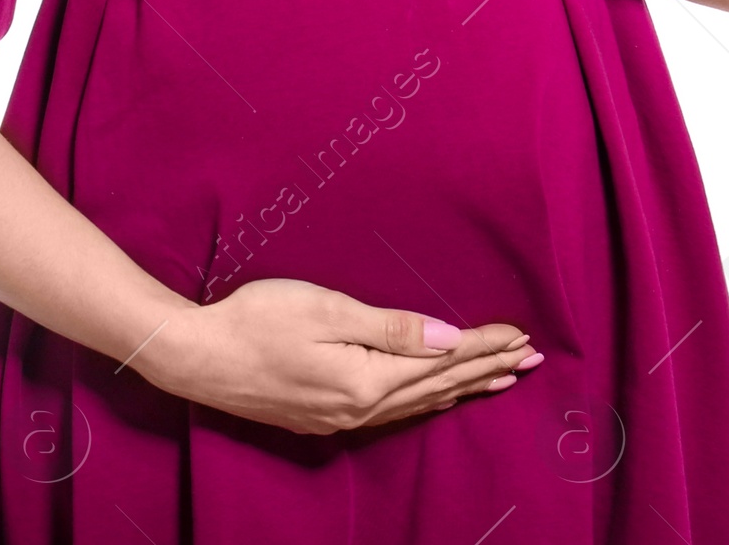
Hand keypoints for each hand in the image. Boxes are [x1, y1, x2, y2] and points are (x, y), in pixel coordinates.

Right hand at [136, 277, 541, 433]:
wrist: (197, 357)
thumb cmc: (258, 319)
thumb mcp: (326, 310)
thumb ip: (391, 327)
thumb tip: (449, 339)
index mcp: (367, 381)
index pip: (442, 362)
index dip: (484, 348)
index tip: (522, 336)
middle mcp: (362, 409)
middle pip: (439, 388)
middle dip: (487, 371)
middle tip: (531, 359)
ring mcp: (343, 418)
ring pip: (420, 403)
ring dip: (463, 388)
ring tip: (500, 379)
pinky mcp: (325, 416)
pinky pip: (395, 412)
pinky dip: (427, 400)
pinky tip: (437, 397)